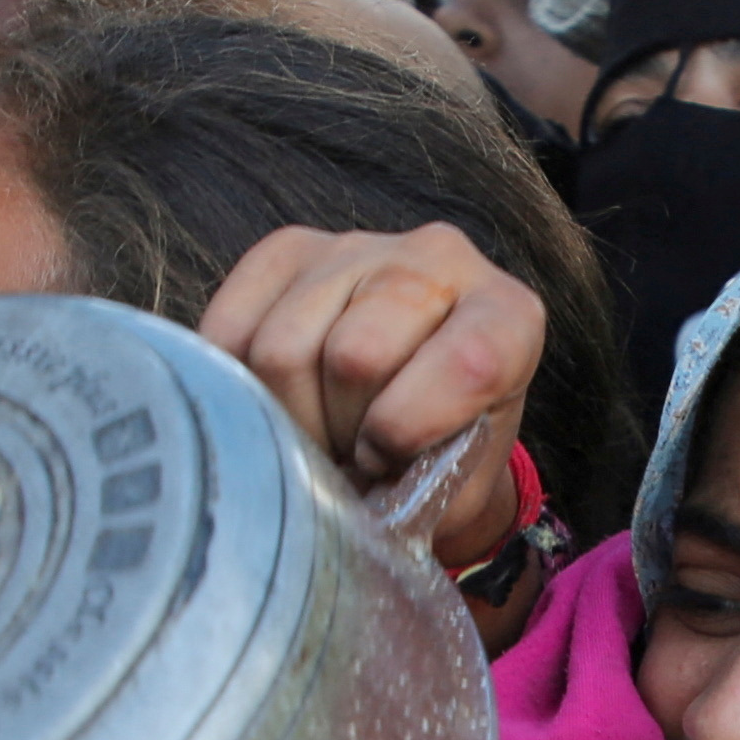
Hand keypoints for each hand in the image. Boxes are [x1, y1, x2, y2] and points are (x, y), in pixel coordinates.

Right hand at [192, 222, 540, 568]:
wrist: (411, 410)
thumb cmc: (436, 456)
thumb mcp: (454, 486)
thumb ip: (421, 489)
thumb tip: (343, 493)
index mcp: (508, 316)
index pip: (467, 363)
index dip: (409, 431)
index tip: (387, 462)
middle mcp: (439, 259)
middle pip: (355, 355)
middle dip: (338, 431)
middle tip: (345, 455)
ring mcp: (357, 246)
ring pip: (282, 348)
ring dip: (287, 417)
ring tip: (316, 430)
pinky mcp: (287, 249)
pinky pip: (231, 328)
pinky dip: (239, 389)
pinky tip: (276, 403)